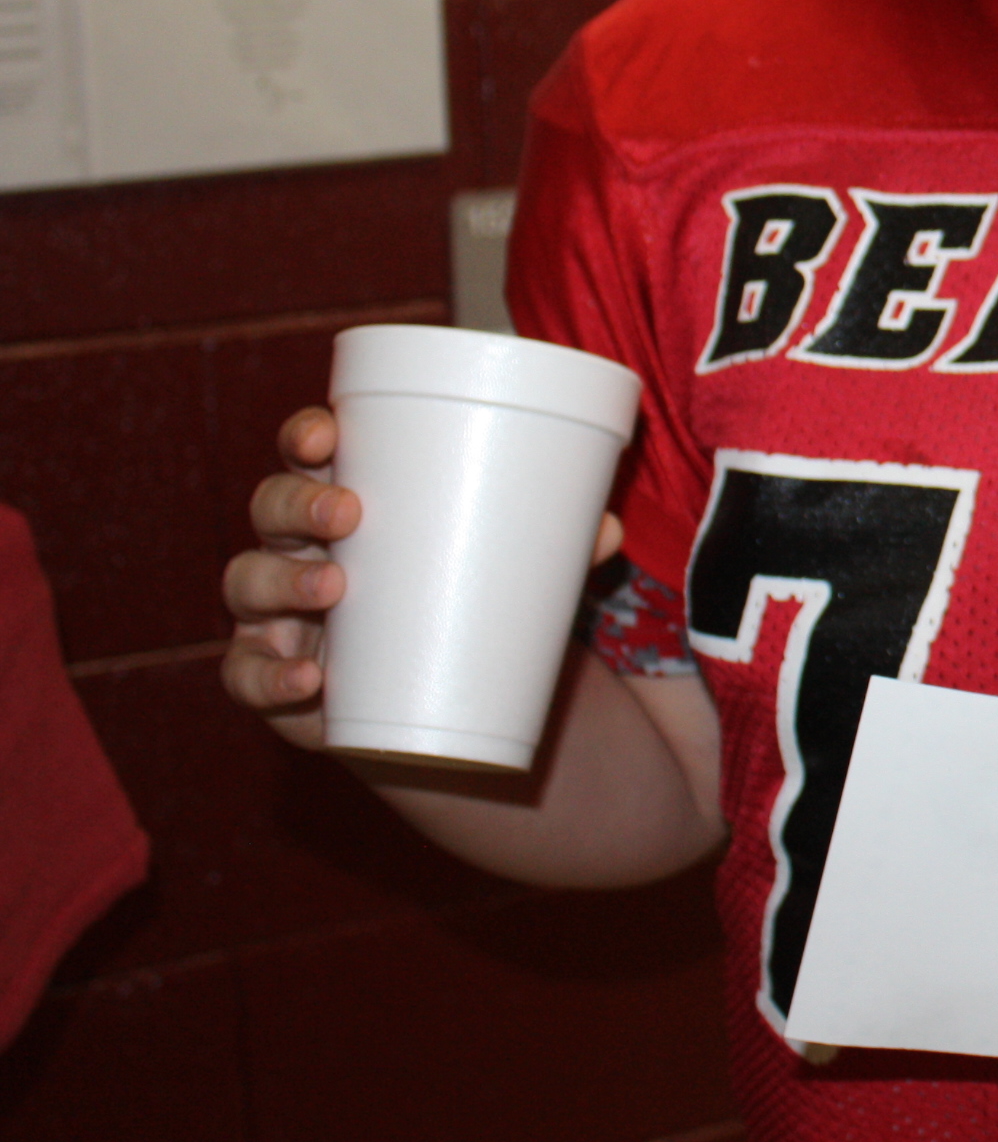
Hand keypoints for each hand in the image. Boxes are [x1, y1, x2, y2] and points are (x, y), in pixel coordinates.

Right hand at [220, 405, 620, 746]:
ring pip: (247, 581)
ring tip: (333, 586)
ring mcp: (275, 613)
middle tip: (349, 511)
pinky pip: (246, 674)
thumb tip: (607, 529)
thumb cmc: (457, 602)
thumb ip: (552, 546)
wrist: (428, 707)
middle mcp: (296, 546)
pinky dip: (269, 675)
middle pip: (270, 507)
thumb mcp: (503, 567)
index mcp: (346, 498)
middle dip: (298, 500)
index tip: (327, 434)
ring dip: (281, 579)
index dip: (306, 435)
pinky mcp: (272, 677)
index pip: (308, 452)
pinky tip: (307, 676)